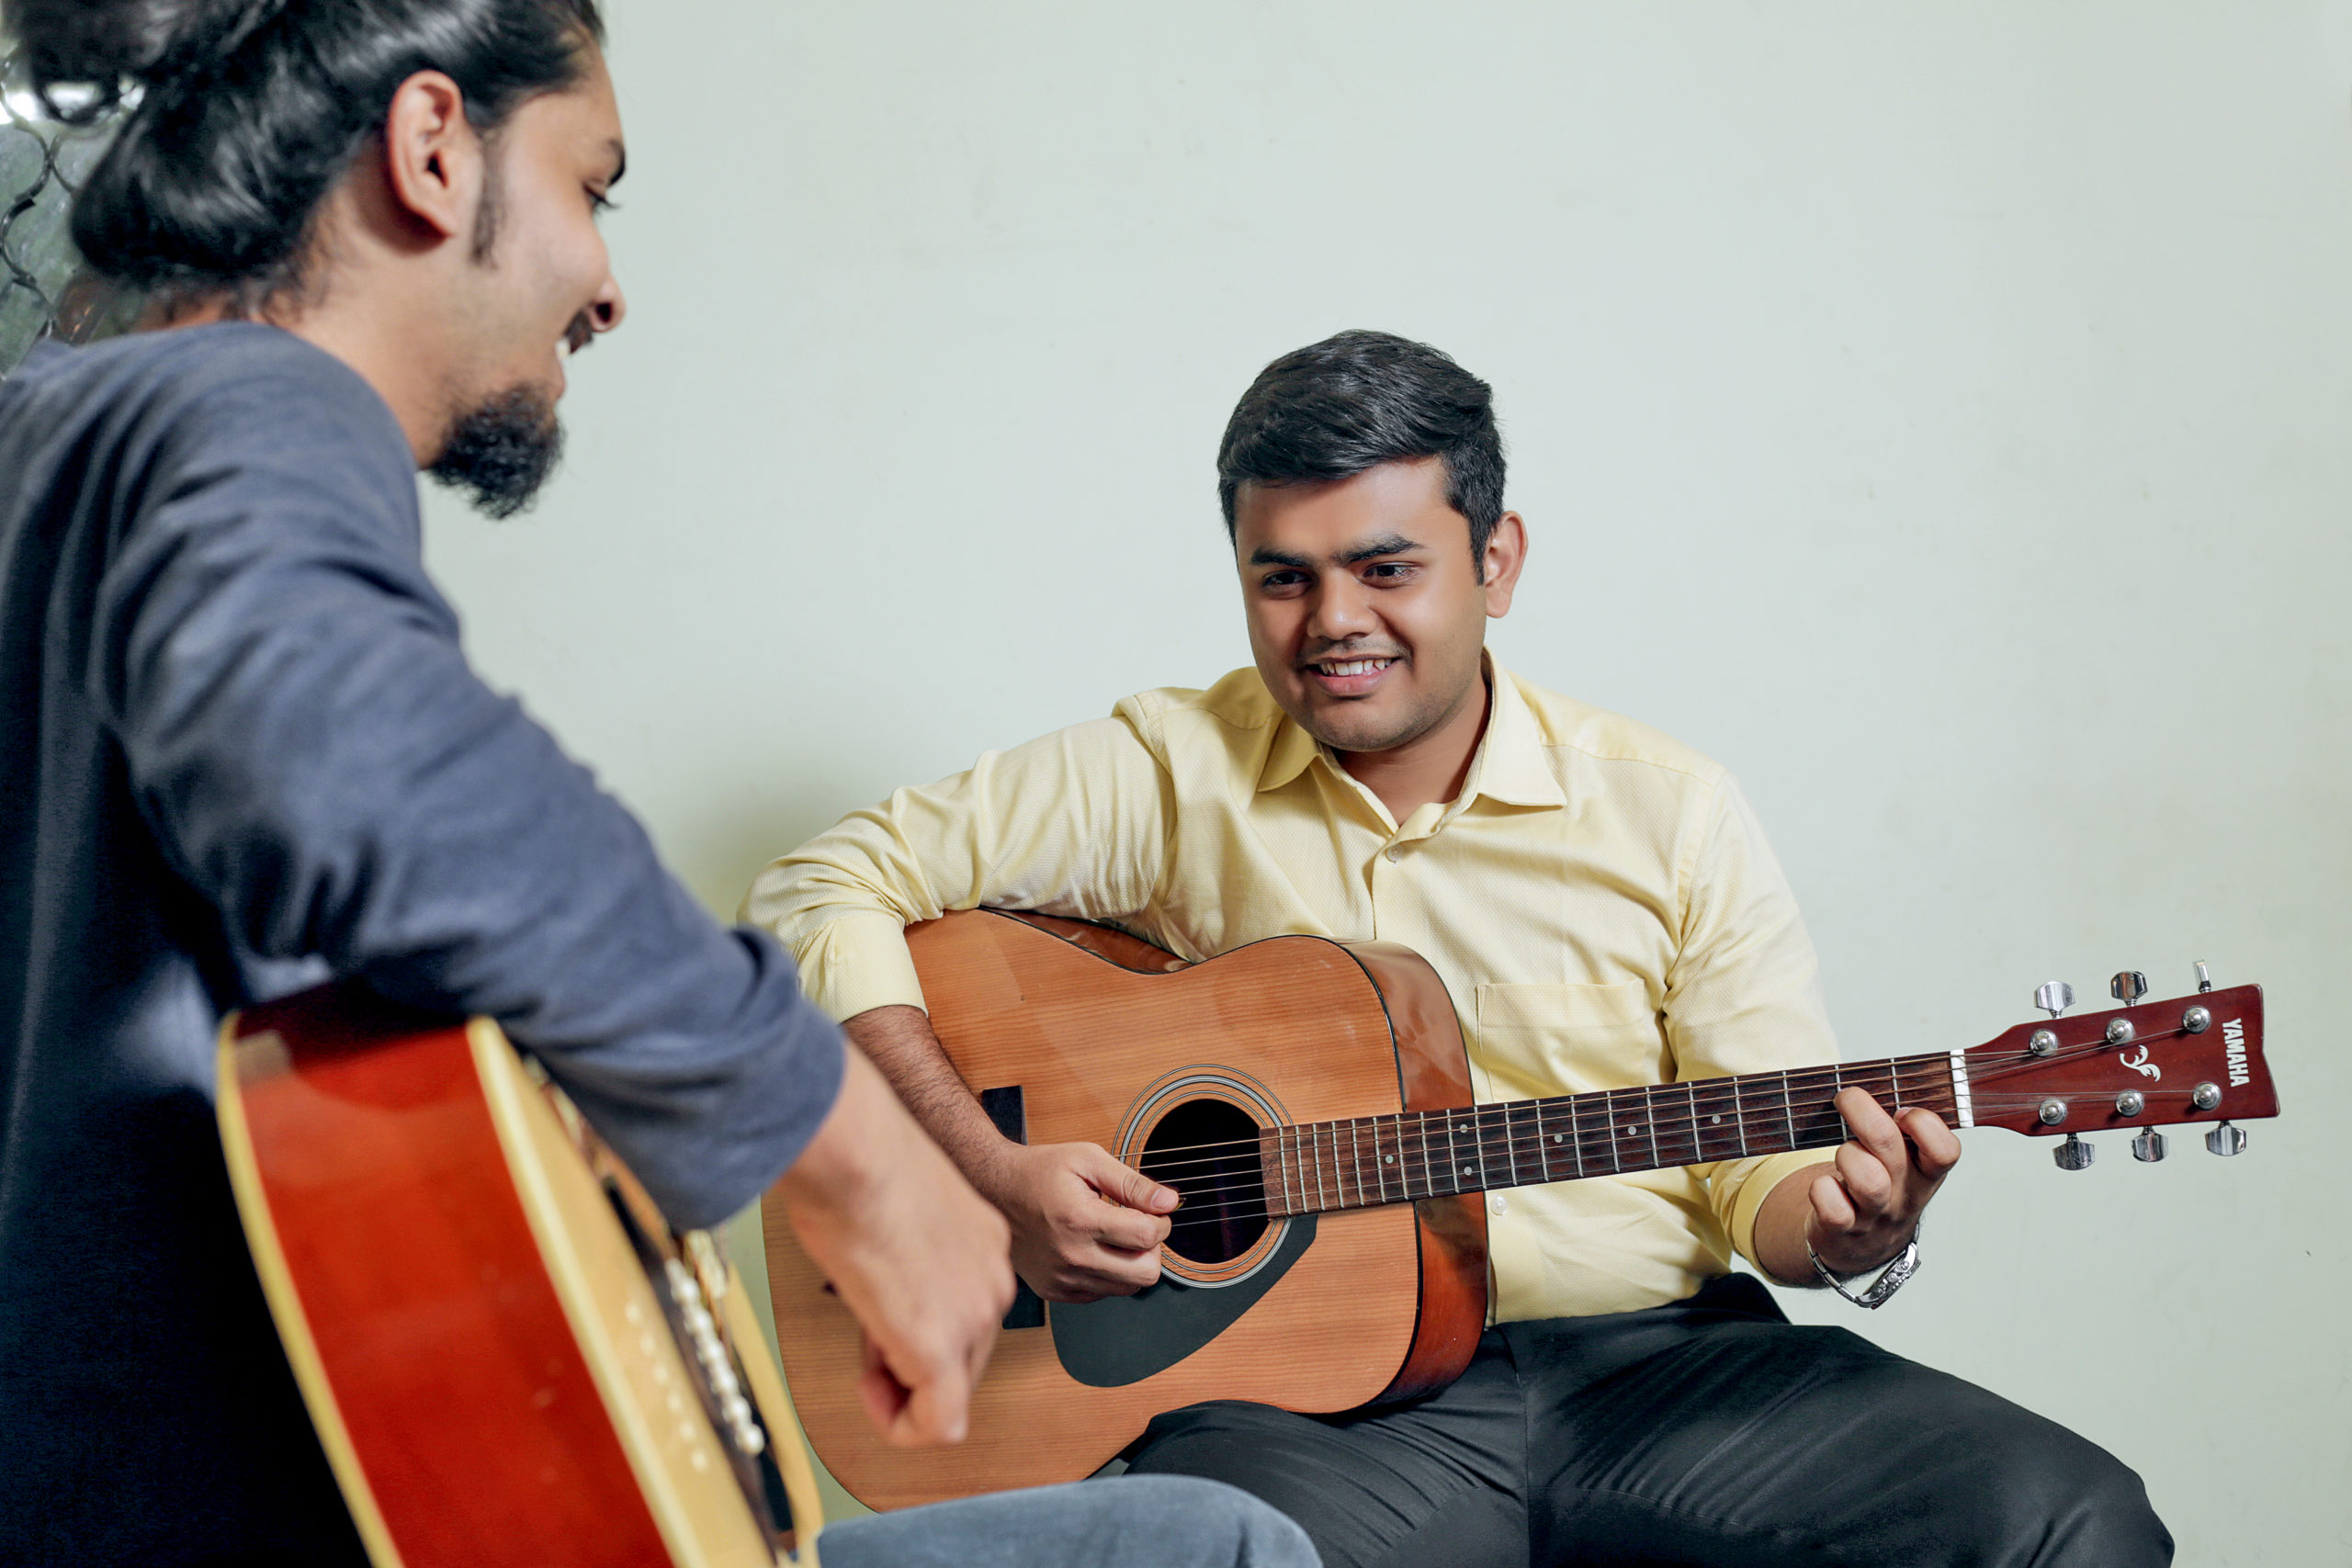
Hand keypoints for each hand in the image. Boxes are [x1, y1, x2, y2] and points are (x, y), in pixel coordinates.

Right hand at [773, 1049, 1013, 1445]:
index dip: (913, 1325)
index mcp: (983, 1245)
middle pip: (961, 1360)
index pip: (962, 1314)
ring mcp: (974, 1317)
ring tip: (864, 1343)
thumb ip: (908, 1251)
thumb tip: (882, 1282)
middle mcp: (993, 1282)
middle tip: (867, 1336)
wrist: (856, 1155)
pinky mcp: (940, 1348)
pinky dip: (901, 1425)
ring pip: (948, 1394)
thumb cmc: (861, 1163)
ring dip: (899, 1385)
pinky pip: (938, 1426)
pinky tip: (871, 1388)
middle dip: (907, 1362)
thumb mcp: (901, 1207)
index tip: (879, 1309)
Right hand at [972, 1140, 1176, 1302]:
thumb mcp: (1087, 1160)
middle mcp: (1071, 1257)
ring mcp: (1062, 1279)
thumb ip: (1132, 1183)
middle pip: (1146, 1273)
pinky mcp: (1055, 1292)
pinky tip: (1094, 1248)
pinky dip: (1109, 1273)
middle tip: (1138, 1225)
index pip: (1146, 1237)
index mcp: (1080, 1220)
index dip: (1161, 1221)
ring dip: (1132, 1262)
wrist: (992, 1191)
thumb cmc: (1039, 1171)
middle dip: (1152, 1248)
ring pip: (1128, 1288)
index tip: (1152, 1209)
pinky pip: (1103, 1293)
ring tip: (1113, 1235)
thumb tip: (1169, 1201)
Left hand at [1803, 1086, 1960, 1275]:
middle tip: (1847, 1098)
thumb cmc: (1881, 1182)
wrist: (1862, 1244)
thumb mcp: (1903, 1160)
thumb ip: (1900, 1126)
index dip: (1924, 1124)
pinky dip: (1822, 1189)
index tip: (1902, 1111)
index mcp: (1926, 1172)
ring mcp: (1875, 1214)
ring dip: (1846, 1154)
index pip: (1945, 1150)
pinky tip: (1827, 1185)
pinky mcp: (1843, 1229)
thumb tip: (1882, 1075)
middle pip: (1889, 1146)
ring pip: (1866, 1178)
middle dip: (1861, 1112)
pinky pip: (1832, 1207)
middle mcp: (1905, 1194)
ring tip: (1844, 1154)